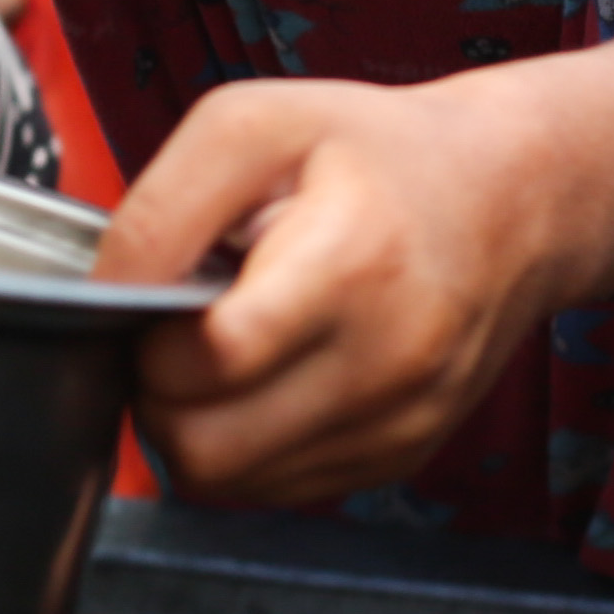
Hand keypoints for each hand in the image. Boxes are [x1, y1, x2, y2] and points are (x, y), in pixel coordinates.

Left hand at [104, 70, 594, 505]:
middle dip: (159, 399)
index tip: (159, 303)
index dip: (153, 340)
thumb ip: (163, 207)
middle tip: (176, 338)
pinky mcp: (400, 454)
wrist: (509, 200)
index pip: (212, 359)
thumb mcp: (255, 124)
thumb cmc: (376, 154)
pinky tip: (267, 381)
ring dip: (195, 430)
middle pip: (206, 447)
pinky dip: (247, 448)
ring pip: (231, 484)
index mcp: (352, 263)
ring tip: (219, 357)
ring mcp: (399, 420)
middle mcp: (388, 359)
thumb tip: (103, 295)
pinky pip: (277, 489)